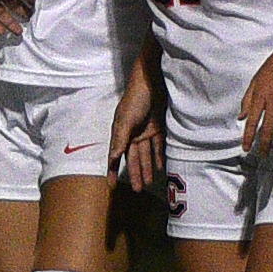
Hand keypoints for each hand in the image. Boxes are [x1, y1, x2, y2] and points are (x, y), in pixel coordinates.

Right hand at [108, 76, 164, 191]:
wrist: (152, 81)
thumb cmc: (136, 98)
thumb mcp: (126, 118)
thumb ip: (121, 138)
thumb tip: (113, 156)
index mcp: (121, 132)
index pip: (115, 155)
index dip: (112, 169)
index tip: (111, 185)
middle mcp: (132, 134)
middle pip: (132, 158)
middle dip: (135, 173)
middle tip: (138, 190)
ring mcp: (145, 131)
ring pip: (145, 154)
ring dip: (147, 167)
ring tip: (149, 183)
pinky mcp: (157, 126)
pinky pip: (158, 145)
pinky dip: (158, 156)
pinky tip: (160, 167)